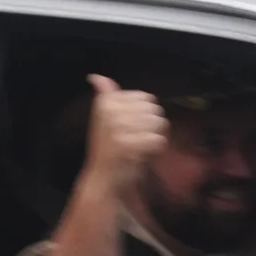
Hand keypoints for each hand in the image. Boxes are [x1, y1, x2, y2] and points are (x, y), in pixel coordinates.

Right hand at [83, 75, 166, 197]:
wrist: (102, 178)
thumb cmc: (106, 148)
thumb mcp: (103, 118)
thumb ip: (105, 95)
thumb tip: (96, 76)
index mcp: (106, 103)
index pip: (145, 97)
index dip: (145, 113)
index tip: (133, 126)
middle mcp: (111, 112)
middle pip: (154, 109)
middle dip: (151, 125)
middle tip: (138, 138)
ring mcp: (119, 129)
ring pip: (159, 123)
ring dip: (154, 136)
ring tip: (141, 145)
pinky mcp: (129, 145)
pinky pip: (158, 139)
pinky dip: (155, 149)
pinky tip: (144, 153)